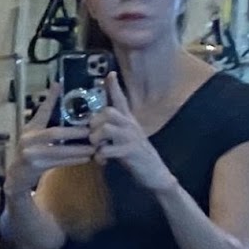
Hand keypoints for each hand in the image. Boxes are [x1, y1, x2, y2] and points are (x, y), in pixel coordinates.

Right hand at [4, 84, 95, 194]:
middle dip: (74, 132)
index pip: (41, 111)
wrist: (17, 175)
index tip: (59, 85)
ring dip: (77, 150)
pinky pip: (59, 163)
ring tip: (92, 148)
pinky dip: (73, 160)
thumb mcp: (34, 133)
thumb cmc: (30, 151)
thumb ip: (45, 117)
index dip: (50, 99)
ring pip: (59, 150)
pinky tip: (85, 159)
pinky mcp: (36, 167)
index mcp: (30, 128)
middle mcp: (29, 139)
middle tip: (90, 131)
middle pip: (54, 133)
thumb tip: (58, 92)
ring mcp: (31, 154)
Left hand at [88, 73, 175, 191]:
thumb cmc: (138, 157)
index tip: (110, 74)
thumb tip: (96, 126)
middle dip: (95, 123)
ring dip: (96, 138)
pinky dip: (100, 156)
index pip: (121, 99)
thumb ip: (115, 130)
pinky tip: (102, 161)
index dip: (114, 86)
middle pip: (108, 112)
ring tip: (97, 148)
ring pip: (106, 128)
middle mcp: (130, 126)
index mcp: (129, 121)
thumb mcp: (127, 139)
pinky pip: (107, 149)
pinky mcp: (130, 152)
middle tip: (93, 136)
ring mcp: (131, 138)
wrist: (155, 174)